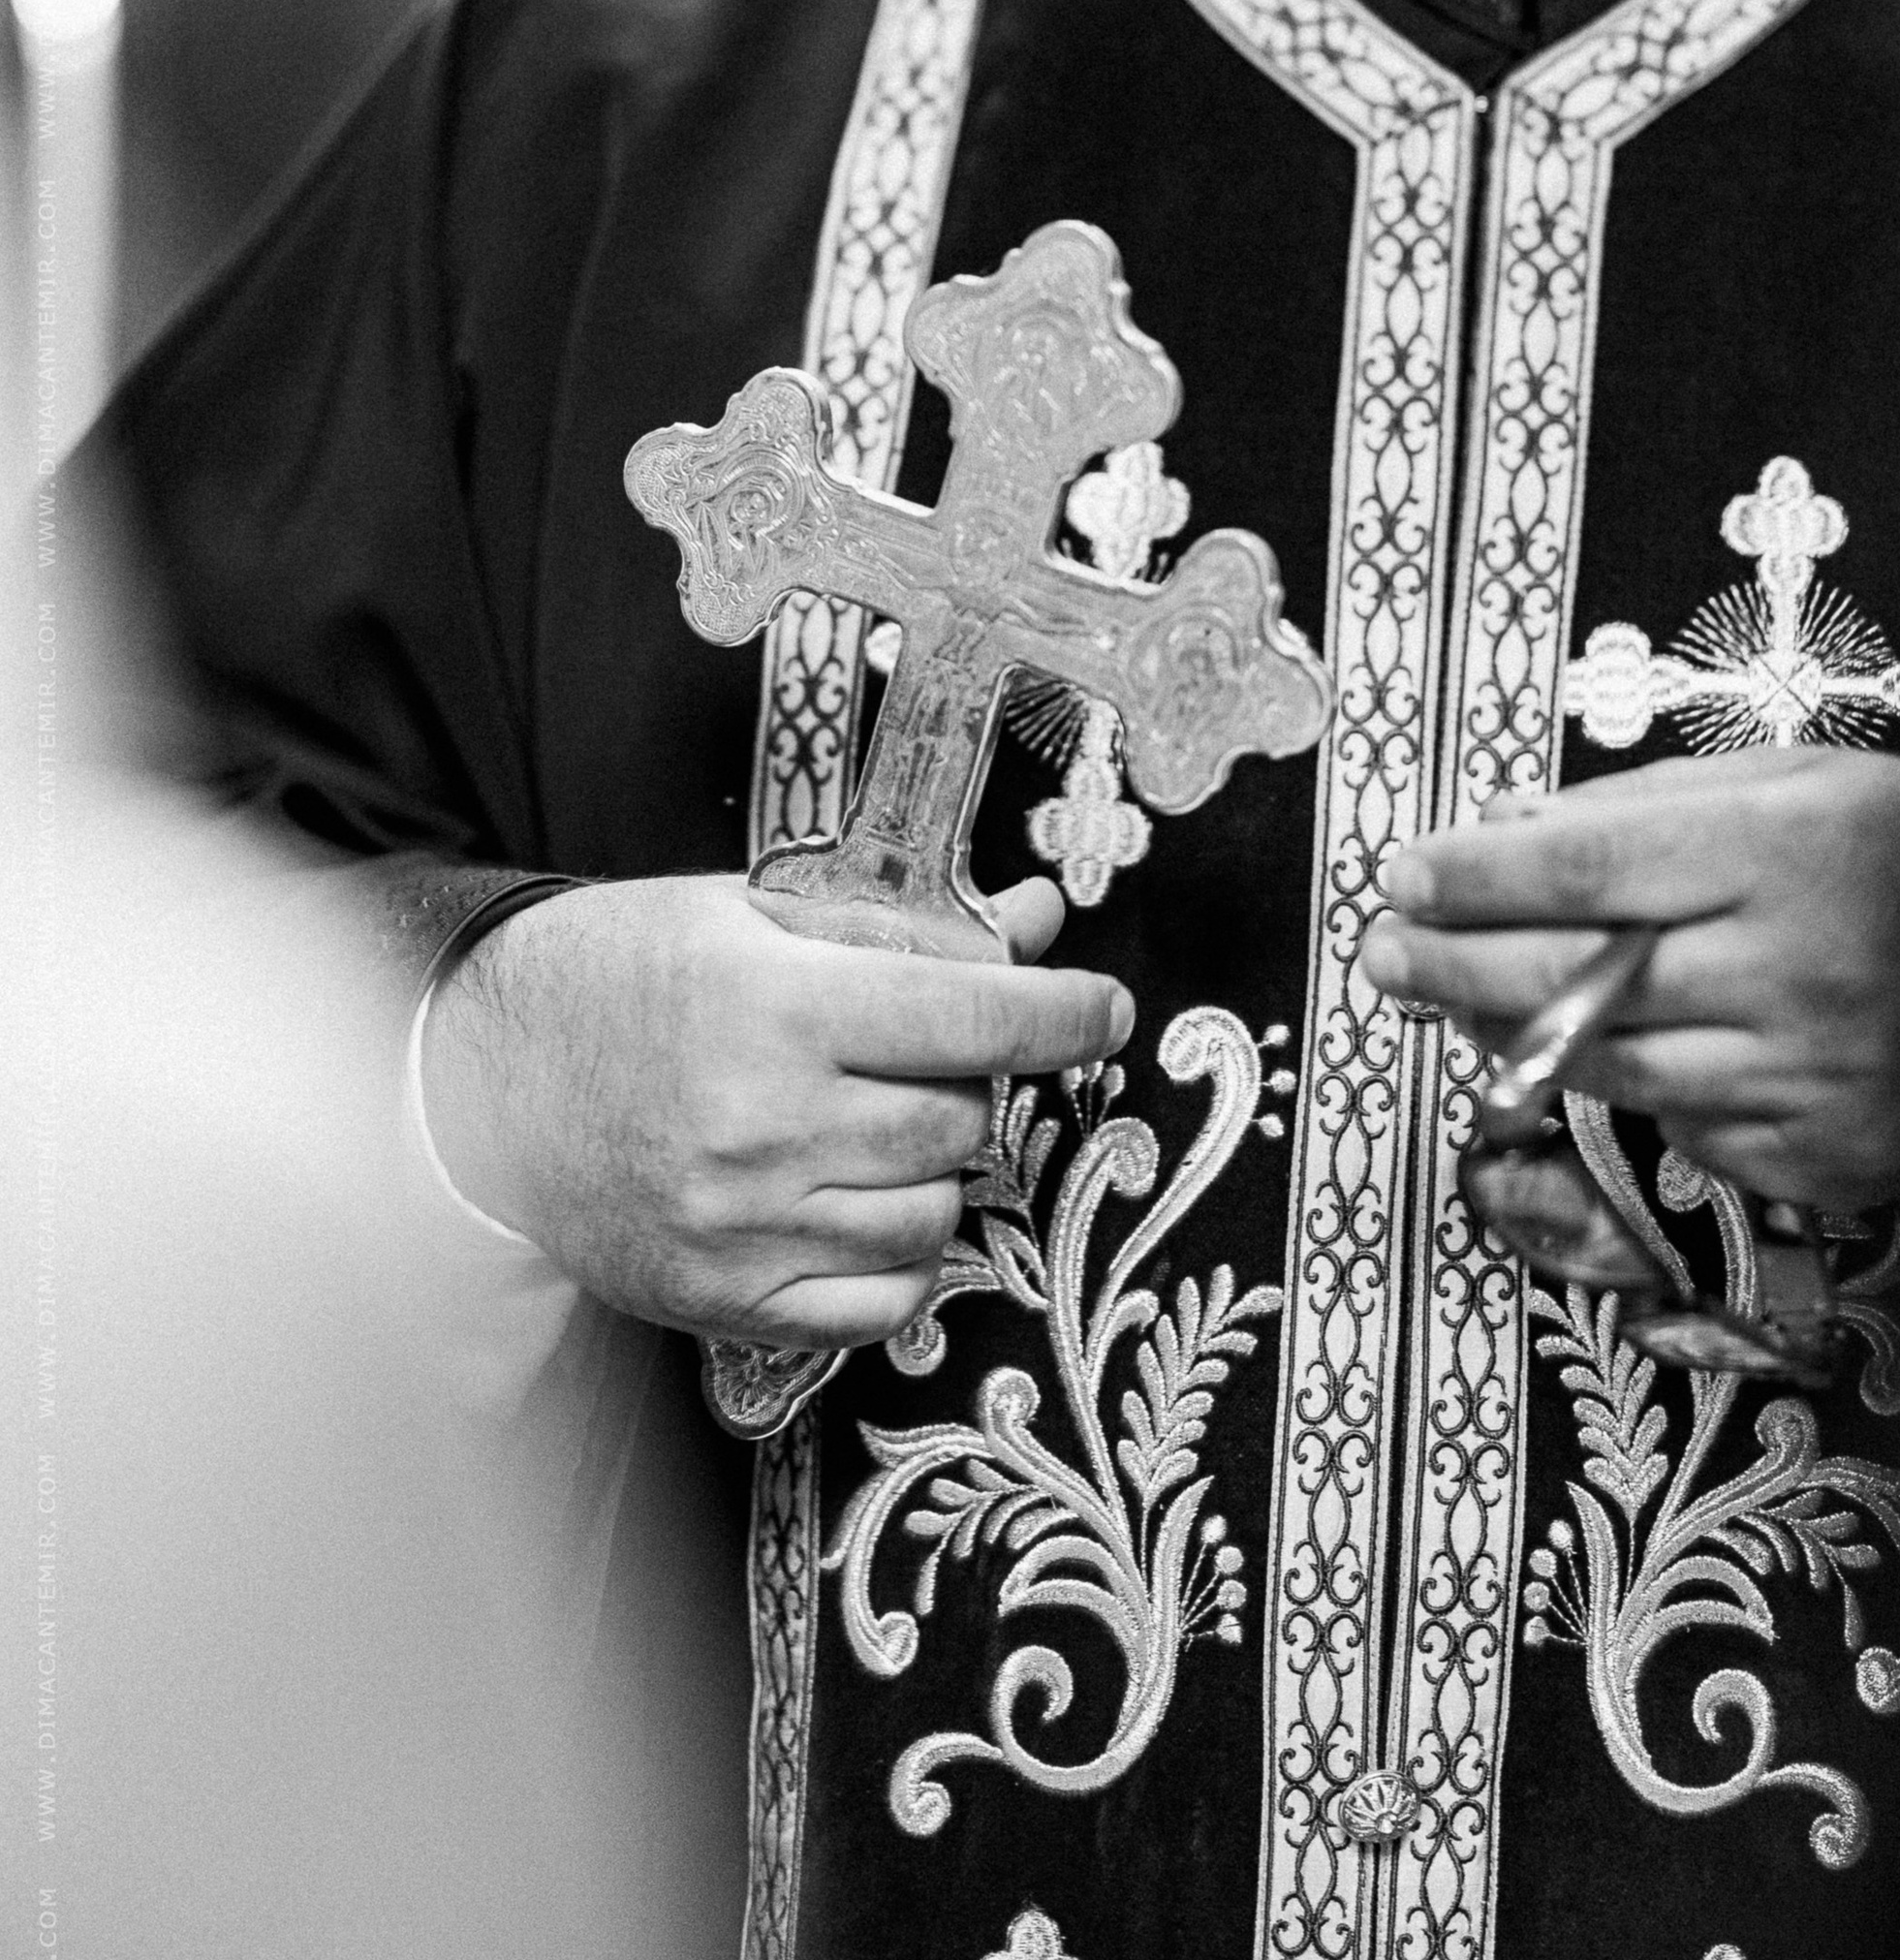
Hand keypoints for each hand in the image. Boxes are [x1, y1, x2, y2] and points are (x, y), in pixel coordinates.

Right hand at [420, 872, 1128, 1352]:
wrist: (481, 1083)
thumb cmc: (619, 974)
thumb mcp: (750, 910)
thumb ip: (899, 922)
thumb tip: (1037, 923)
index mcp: (774, 1006)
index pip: (971, 1015)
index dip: (1062, 1014)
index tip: (1105, 1010)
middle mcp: (765, 1124)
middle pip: (962, 1121)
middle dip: (976, 1083)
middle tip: (934, 1056)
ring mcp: (744, 1226)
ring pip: (934, 1213)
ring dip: (937, 1168)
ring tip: (877, 1124)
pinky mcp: (724, 1302)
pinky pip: (880, 1304)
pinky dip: (898, 1257)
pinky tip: (859, 1201)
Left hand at [1359, 748, 1899, 1211]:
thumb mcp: (1803, 781)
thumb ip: (1652, 809)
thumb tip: (1510, 829)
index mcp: (1784, 852)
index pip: (1582, 870)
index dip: (1476, 877)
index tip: (1403, 875)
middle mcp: (1791, 971)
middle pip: (1574, 978)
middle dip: (1455, 965)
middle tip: (1384, 954)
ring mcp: (1810, 1079)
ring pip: (1616, 1069)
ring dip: (1520, 1039)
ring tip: (1454, 1004)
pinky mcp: (1831, 1159)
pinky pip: (1694, 1135)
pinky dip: (1650, 1094)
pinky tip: (1631, 1054)